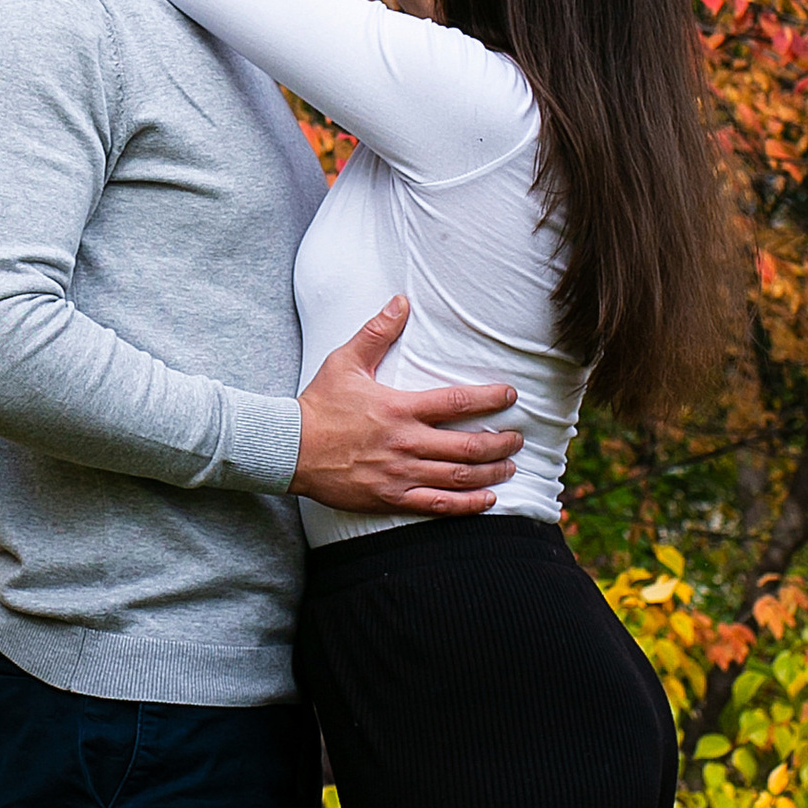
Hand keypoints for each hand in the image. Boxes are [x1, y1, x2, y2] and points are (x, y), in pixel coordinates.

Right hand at [291, 299, 520, 517]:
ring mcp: (401, 474)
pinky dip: (467, 505)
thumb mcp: (346, 362)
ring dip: (492, 473)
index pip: (458, 402)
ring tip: (510, 466)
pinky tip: (488, 500)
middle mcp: (407, 443)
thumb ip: (377, 332)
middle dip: (501, 443)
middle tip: (518, 438)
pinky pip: (438, 505)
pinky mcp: (391, 498)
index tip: (510, 396)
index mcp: (400, 408)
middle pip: (469, 446)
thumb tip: (400, 301)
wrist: (289, 448)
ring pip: (459, 477)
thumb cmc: (318, 404)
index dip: (490, 399)